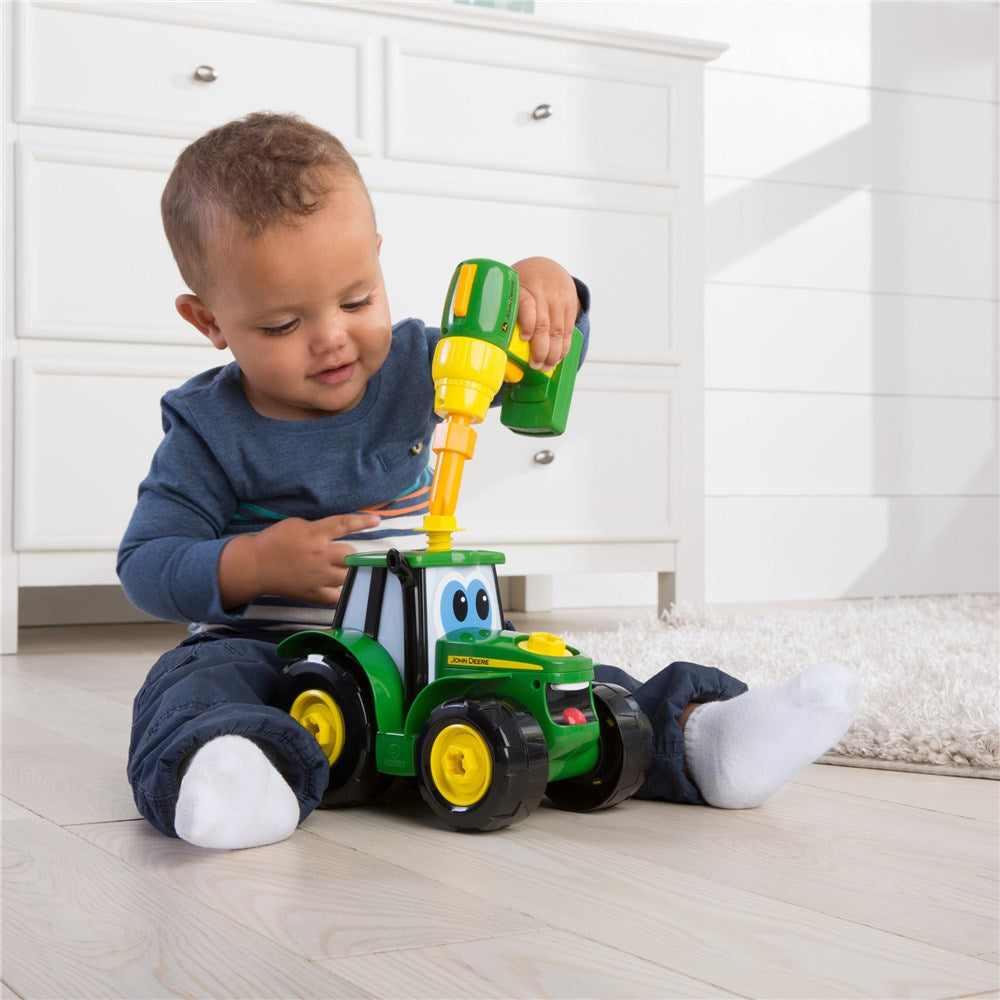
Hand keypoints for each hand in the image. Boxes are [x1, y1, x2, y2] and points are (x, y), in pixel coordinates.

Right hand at [218, 512, 380, 609]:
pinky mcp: (313, 593)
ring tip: (342, 572)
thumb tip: (338, 532)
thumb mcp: (297, 525)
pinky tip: (340, 589)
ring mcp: (318, 576)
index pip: (344, 525)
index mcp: (315, 534)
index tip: (377, 520)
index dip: (362, 521)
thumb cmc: (274, 542)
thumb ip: (319, 528)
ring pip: (348, 576)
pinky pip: (338, 597)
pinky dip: (342, 593)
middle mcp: (320, 554)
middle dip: (352, 555)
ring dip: (349, 573)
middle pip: (351, 555)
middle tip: (347, 557)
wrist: (254, 566)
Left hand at [511, 257, 579, 370]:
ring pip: (558, 331)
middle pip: (544, 324)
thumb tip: (489, 339)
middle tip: (535, 365)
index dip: (527, 323)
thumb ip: (504, 307)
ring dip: (553, 353)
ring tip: (546, 366)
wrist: (548, 266)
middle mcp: (544, 293)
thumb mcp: (511, 287)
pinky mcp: (570, 306)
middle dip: (541, 349)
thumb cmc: (523, 283)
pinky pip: (568, 330)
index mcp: (524, 287)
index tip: (525, 339)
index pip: (527, 305)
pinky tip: (557, 357)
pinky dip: (563, 347)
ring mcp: (559, 300)